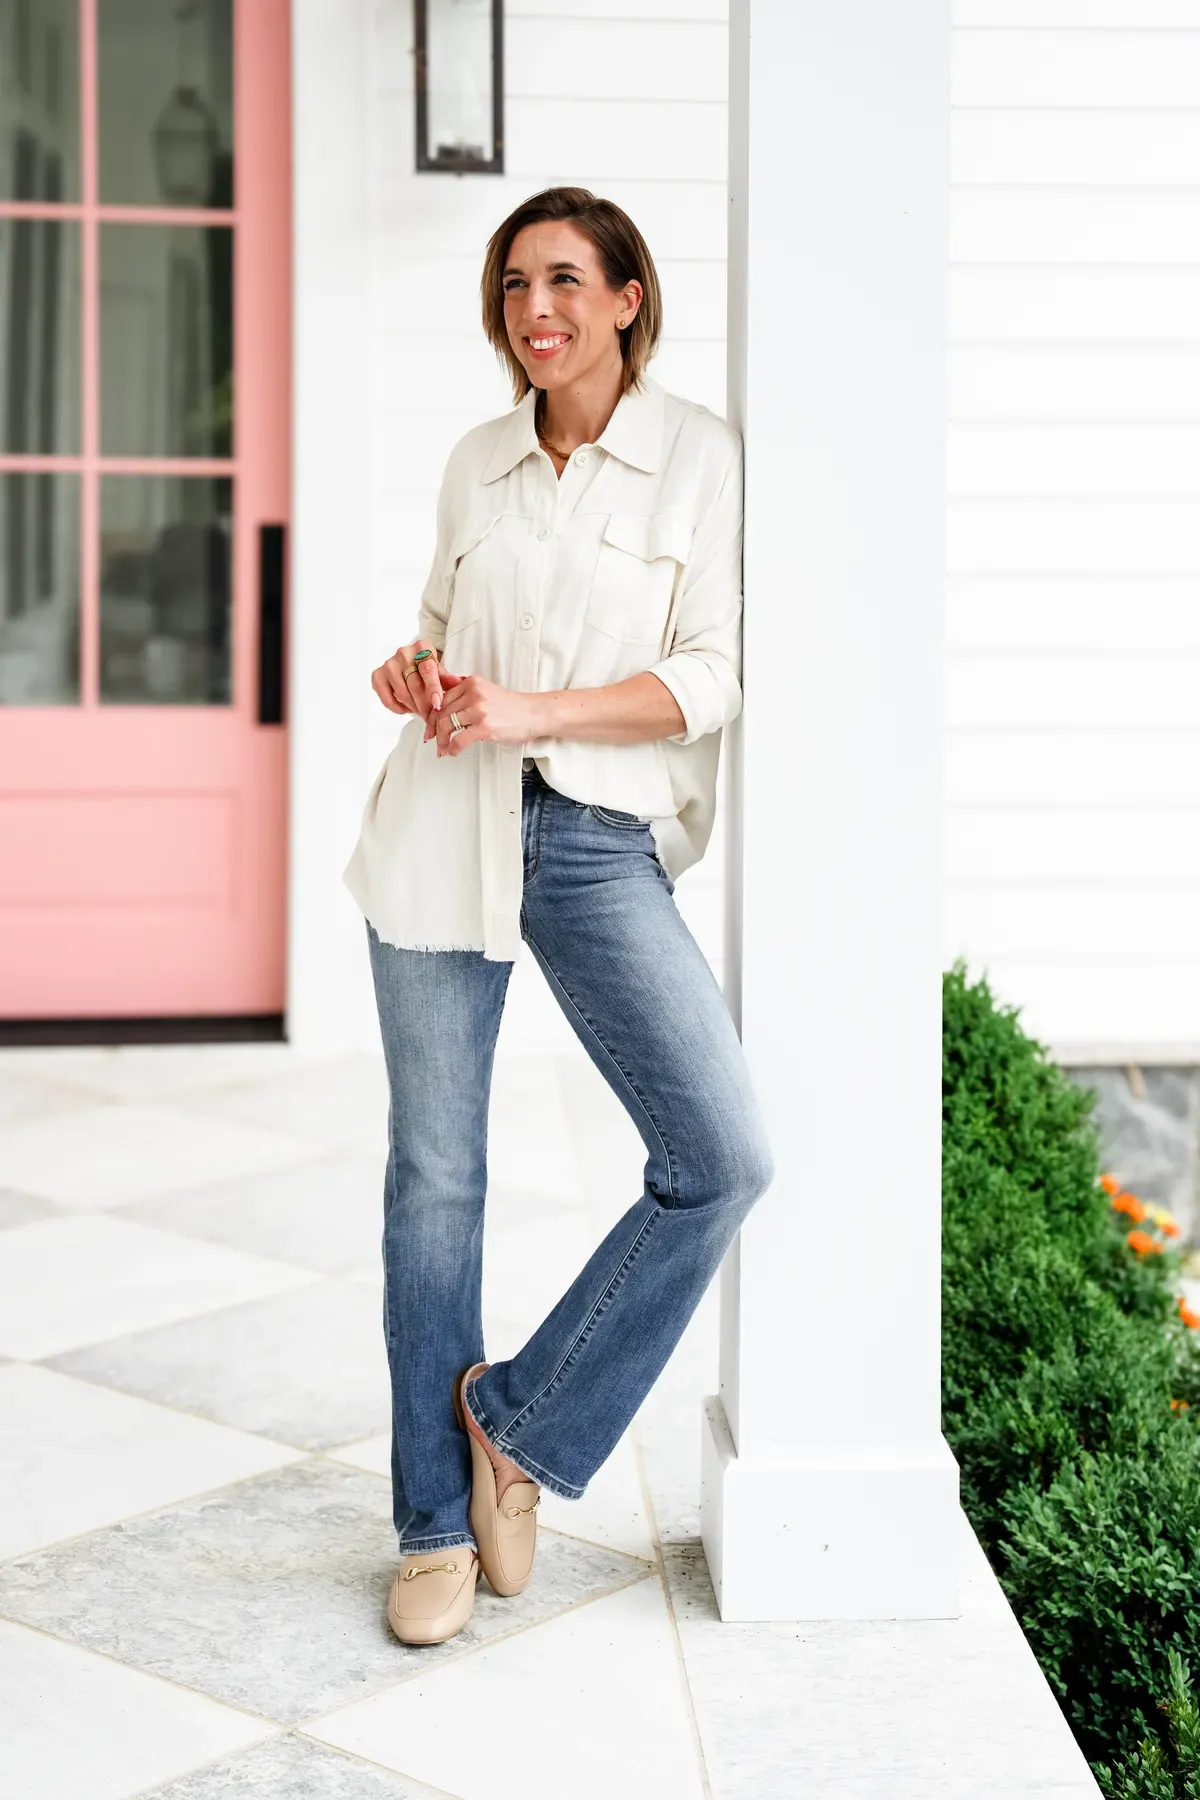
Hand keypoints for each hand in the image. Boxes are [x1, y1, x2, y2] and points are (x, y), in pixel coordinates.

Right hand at [371, 639, 460, 724]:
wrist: (411, 661)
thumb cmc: (428, 667)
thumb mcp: (440, 670)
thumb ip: (446, 678)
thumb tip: (458, 682)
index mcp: (421, 647)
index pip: (428, 670)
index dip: (433, 689)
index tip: (437, 704)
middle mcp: (403, 652)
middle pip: (414, 684)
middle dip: (424, 704)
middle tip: (432, 716)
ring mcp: (389, 664)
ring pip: (402, 693)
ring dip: (413, 707)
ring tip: (421, 712)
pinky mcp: (377, 675)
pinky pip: (387, 698)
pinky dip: (397, 708)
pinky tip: (406, 709)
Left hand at [432, 676, 547, 756]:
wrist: (534, 713)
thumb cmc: (511, 706)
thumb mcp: (486, 690)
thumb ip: (465, 692)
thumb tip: (440, 702)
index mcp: (471, 683)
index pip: (441, 698)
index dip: (431, 714)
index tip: (430, 725)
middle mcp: (473, 693)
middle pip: (441, 712)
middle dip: (433, 729)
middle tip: (432, 740)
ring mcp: (478, 710)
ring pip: (446, 725)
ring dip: (441, 741)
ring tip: (442, 749)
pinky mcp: (484, 727)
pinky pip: (458, 739)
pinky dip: (452, 748)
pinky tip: (453, 752)